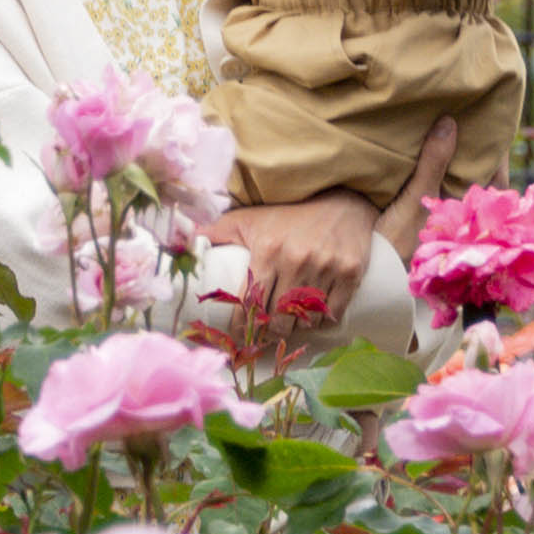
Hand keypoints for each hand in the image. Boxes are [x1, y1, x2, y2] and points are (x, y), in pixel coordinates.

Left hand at [204, 119, 455, 333]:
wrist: (342, 199)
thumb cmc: (290, 212)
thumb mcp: (250, 218)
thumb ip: (215, 231)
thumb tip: (181, 242)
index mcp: (269, 250)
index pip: (250, 302)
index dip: (243, 324)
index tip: (240, 334)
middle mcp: (297, 260)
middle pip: (277, 316)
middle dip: (268, 330)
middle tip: (263, 334)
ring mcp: (327, 267)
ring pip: (305, 319)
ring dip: (294, 327)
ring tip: (286, 326)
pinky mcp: (351, 273)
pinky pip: (331, 313)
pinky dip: (320, 322)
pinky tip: (312, 319)